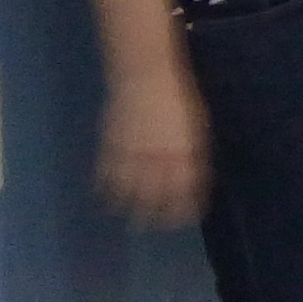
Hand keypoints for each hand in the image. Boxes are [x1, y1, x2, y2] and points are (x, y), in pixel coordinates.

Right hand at [97, 66, 210, 227]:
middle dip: (154, 215)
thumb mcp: (197, 124)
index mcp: (185, 150)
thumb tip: (193, 176)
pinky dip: (105, 188)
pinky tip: (105, 198)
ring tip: (128, 220)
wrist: (146, 74)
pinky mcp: (113, 144)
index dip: (185, 206)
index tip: (184, 219)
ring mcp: (134, 152)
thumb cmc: (178, 96)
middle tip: (151, 227)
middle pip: (156, 195)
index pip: (186, 189)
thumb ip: (194, 152)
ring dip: (128, 208)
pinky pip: (107, 174)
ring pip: (129, 190)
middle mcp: (160, 156)